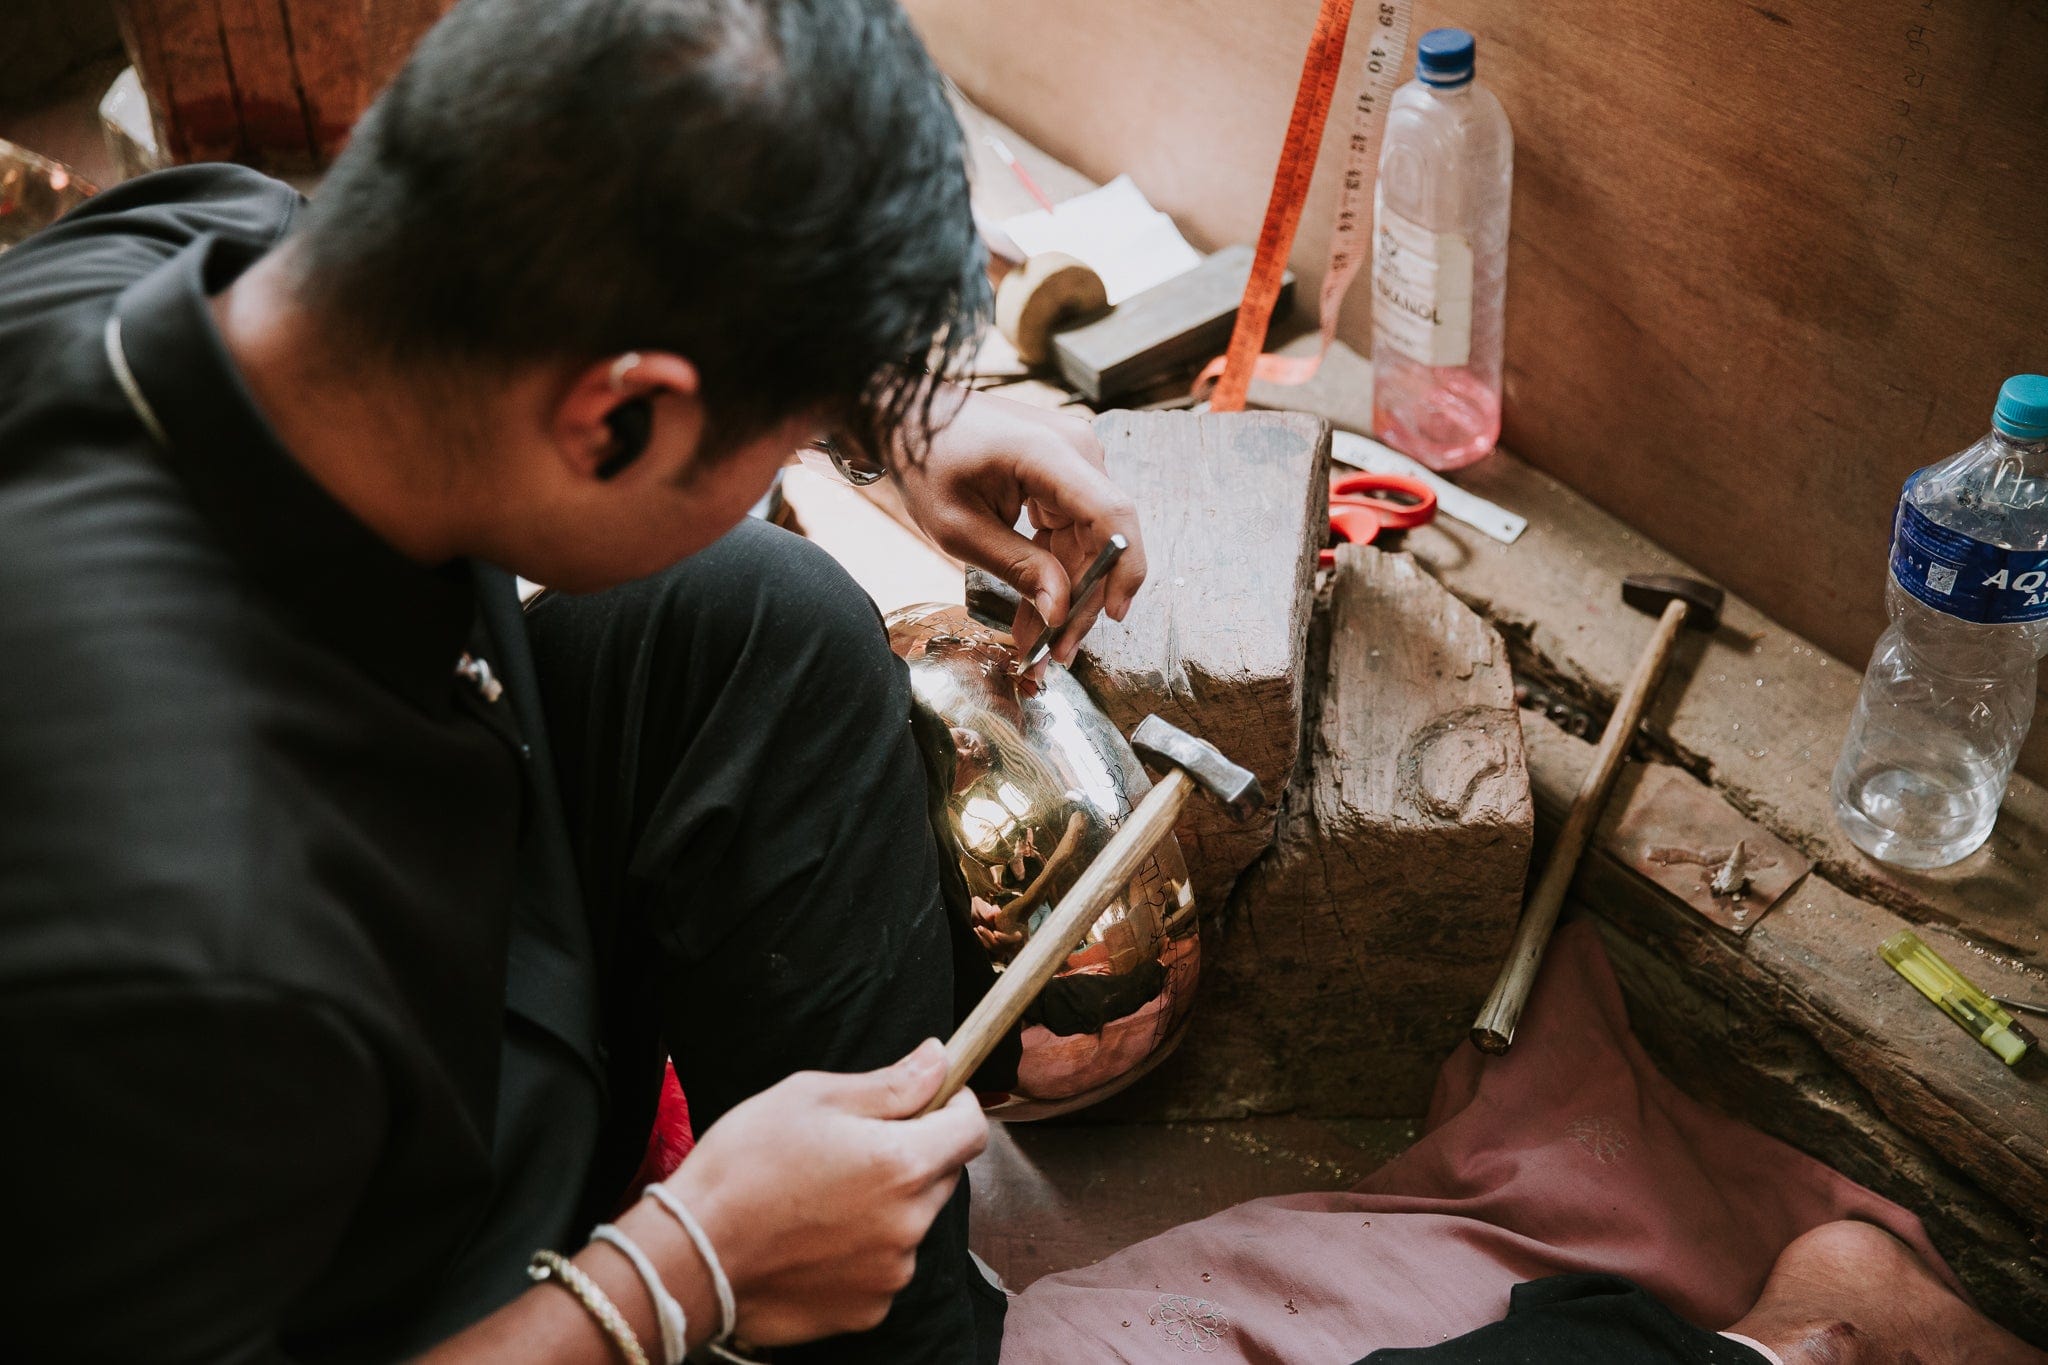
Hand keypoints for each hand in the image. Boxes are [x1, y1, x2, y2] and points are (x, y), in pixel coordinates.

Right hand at [662, 1039, 986, 1344]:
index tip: (932, 1097)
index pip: (970, 1129)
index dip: (955, 1105)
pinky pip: (885, 1266)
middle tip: (853, 1146)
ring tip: (823, 1196)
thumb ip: (890, 1085)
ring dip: (888, 1204)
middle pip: (941, 1175)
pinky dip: (865, 1249)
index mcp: (903, 1163)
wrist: (690, 1255)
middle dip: (913, 1153)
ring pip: (912, 1222)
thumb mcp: (812, 1098)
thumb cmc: (743, 1166)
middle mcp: (910, 1224)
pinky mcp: (868, 1310)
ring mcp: (892, 1273)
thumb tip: (938, 1061)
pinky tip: (816, 1237)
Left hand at [890, 387, 1146, 674]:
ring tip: (1042, 644)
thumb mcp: (960, 528)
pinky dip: (1057, 570)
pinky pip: (1073, 531)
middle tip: (1057, 653)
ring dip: (1069, 593)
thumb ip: (1016, 567)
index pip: (1113, 516)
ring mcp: (1074, 461)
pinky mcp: (1065, 474)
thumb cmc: (927, 462)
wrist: (911, 418)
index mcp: (1051, 455)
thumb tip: (1060, 610)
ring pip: (1090, 542)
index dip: (1123, 569)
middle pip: (1103, 539)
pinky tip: (1040, 611)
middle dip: (1083, 601)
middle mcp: (1077, 452)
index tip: (1112, 616)